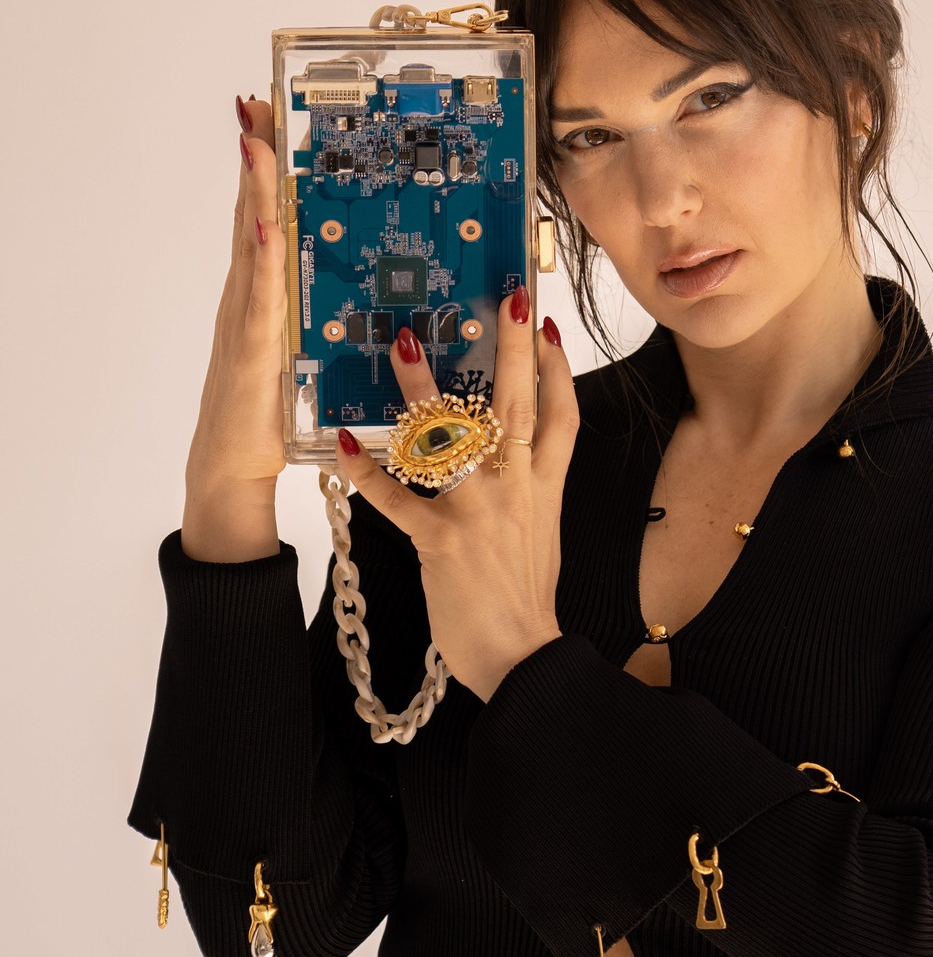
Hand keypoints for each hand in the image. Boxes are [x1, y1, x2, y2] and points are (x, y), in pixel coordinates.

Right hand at [185, 96, 287, 497]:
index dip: (265, 169)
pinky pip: (262, 295)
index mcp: (265, 294)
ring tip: (256, 141)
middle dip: (254, 159)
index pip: (264, 217)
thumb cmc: (270, 414)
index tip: (267, 120)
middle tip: (253, 103)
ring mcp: (247, 318)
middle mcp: (250, 297)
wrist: (235, 466)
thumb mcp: (307, 351)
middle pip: (251, 214)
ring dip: (255, 191)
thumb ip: (322, 316)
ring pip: (252, 242)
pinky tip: (264, 223)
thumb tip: (361, 287)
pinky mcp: (252, 348)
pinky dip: (262, 257)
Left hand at [332, 287, 577, 702]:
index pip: (561, 416)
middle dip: (512, 350)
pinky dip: (369, 472)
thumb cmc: (526, 597)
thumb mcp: (544, 532)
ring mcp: (480, 514)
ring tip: (400, 345)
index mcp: (545, 488)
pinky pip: (399, 500)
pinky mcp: (441, 542)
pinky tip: (345, 443)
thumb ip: (533, 488)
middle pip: (516, 407)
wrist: (522, 657)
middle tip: (502, 299)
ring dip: (422, 390)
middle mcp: (518, 490)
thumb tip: (520, 453)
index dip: (557, 369)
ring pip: (451, 439)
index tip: (545, 327)